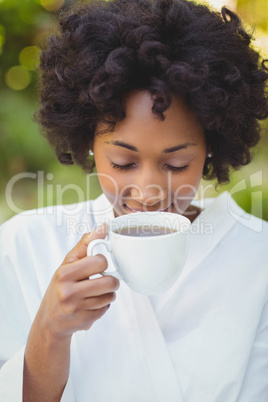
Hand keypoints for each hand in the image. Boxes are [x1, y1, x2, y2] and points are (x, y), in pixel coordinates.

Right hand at [37, 225, 118, 339]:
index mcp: (65, 274)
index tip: (97, 265)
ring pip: (110, 296)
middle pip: (109, 282)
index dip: (102, 262)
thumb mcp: (68, 264)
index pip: (100, 262)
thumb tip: (102, 228)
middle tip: (104, 279)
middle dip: (111, 280)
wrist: (50, 319)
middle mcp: (68, 292)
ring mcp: (76, 308)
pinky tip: (92, 303)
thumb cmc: (61, 287)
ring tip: (97, 292)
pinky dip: (103, 305)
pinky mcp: (84, 321)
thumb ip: (85, 245)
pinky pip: (106, 309)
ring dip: (108, 294)